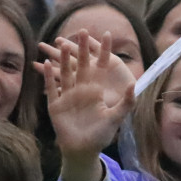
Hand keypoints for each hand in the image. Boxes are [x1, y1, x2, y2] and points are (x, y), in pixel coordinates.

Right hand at [44, 30, 134, 158]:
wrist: (83, 149)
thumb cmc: (100, 135)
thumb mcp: (116, 118)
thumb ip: (126, 102)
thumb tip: (135, 84)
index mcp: (96, 89)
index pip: (100, 65)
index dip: (103, 50)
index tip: (107, 34)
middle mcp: (81, 89)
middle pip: (81, 64)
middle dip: (81, 48)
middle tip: (81, 30)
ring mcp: (68, 95)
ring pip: (65, 72)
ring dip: (63, 59)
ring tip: (61, 44)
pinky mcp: (56, 104)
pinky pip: (51, 88)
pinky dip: (48, 77)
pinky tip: (45, 64)